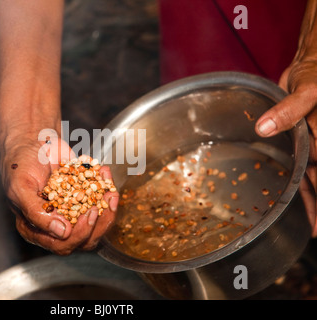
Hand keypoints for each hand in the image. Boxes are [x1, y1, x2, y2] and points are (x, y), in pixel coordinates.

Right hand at [0, 134, 118, 254]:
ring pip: (95, 224)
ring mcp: (71, 211)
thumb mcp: (20, 188)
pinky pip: (99, 201)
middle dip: (99, 224)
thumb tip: (62, 233)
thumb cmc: (19, 165)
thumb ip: (36, 212)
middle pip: (83, 239)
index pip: (61, 245)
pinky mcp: (83, 197)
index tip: (90, 214)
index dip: (79, 234)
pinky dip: (106, 188)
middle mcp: (54, 225)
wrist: (30, 141)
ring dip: (108, 210)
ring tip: (111, 191)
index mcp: (36, 229)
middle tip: (105, 203)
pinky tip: (105, 173)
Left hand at [255, 59, 316, 236]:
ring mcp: (312, 146)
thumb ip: (290, 110)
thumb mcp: (308, 90)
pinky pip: (299, 166)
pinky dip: (297, 182)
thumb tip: (264, 127)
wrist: (311, 64)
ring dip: (308, 199)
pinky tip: (292, 196)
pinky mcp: (300, 143)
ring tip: (309, 225)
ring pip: (311, 177)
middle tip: (315, 230)